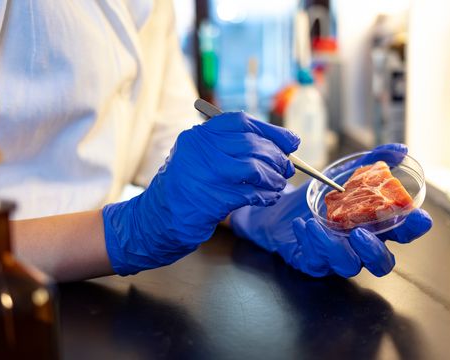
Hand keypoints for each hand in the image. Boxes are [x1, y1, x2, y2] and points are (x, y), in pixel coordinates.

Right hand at [102, 112, 299, 274]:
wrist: (158, 219)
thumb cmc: (186, 187)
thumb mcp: (201, 157)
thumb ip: (232, 147)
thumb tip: (280, 145)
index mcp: (199, 135)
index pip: (241, 122)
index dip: (271, 131)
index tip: (291, 142)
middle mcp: (201, 150)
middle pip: (252, 144)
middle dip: (277, 157)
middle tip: (287, 169)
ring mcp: (206, 174)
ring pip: (254, 169)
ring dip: (274, 178)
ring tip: (278, 185)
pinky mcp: (213, 199)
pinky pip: (251, 193)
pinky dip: (265, 195)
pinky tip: (268, 198)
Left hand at [230, 143, 432, 276]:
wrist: (281, 207)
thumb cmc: (320, 196)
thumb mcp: (346, 174)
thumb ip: (373, 162)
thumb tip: (401, 150)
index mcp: (374, 226)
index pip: (403, 233)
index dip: (414, 228)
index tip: (419, 217)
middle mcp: (360, 246)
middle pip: (382, 263)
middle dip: (375, 251)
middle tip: (360, 233)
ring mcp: (337, 257)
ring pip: (348, 265)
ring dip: (334, 246)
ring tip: (318, 224)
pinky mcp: (313, 262)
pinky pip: (316, 261)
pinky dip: (310, 241)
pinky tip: (302, 224)